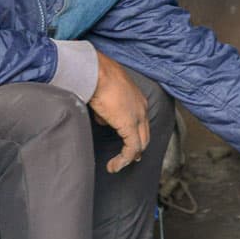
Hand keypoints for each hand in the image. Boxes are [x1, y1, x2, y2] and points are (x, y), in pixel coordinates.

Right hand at [88, 52, 148, 172]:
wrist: (95, 72)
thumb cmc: (96, 76)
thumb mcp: (104, 94)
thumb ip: (107, 109)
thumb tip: (104, 118)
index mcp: (137, 99)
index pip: (141, 123)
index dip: (136, 136)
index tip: (130, 146)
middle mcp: (142, 108)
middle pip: (144, 135)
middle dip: (137, 149)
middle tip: (129, 159)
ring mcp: (138, 117)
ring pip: (140, 143)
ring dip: (128, 156)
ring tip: (117, 165)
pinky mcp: (130, 126)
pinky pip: (131, 148)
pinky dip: (123, 159)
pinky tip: (114, 166)